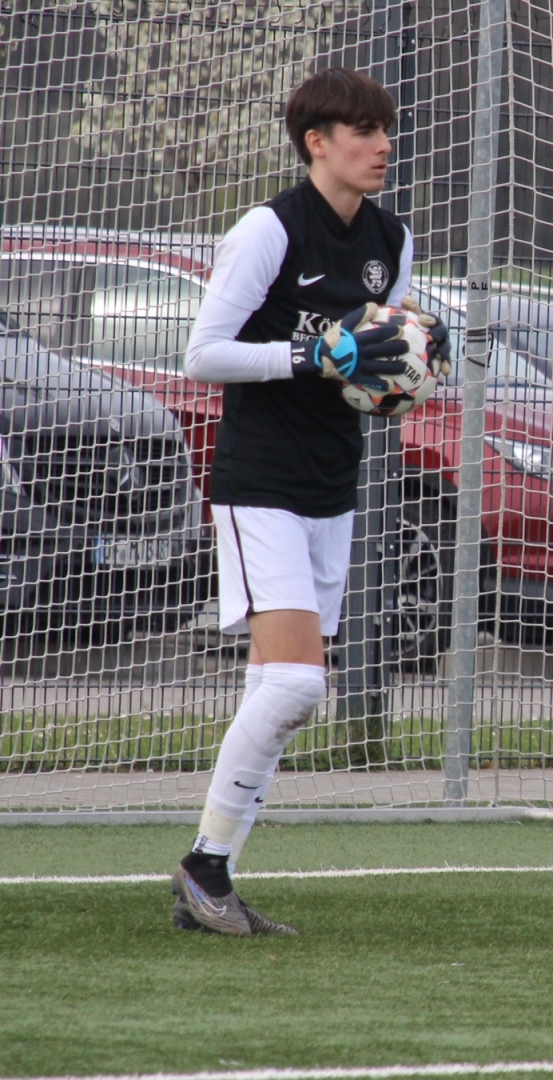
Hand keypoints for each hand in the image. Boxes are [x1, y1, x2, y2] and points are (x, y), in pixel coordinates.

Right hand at [291, 303, 409, 392]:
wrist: (319, 357)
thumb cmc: (334, 339)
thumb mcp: (344, 323)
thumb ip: (359, 315)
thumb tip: (374, 306)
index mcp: (358, 339)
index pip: (376, 335)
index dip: (389, 333)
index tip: (400, 330)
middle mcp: (360, 353)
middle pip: (381, 351)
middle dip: (395, 348)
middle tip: (407, 346)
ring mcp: (358, 366)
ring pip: (378, 367)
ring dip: (392, 367)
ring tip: (404, 366)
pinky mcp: (355, 377)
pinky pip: (369, 382)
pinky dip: (379, 384)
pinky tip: (390, 386)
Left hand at [401, 296, 451, 375]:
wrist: (408, 347)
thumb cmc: (407, 331)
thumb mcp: (406, 319)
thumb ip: (408, 310)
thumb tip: (405, 298)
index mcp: (430, 323)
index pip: (431, 319)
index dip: (428, 318)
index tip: (421, 320)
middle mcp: (438, 333)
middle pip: (441, 332)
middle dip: (437, 333)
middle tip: (430, 337)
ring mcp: (441, 346)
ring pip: (445, 348)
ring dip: (445, 352)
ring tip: (440, 354)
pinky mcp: (441, 360)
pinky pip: (445, 362)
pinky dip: (447, 365)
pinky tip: (446, 372)